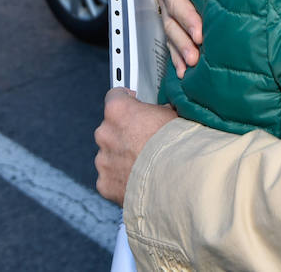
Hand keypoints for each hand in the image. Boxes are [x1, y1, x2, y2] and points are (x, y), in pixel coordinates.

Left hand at [94, 89, 177, 205]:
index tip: (135, 107)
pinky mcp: (104, 183)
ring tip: (145, 165)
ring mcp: (103, 160)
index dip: (128, 101)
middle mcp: (105, 133)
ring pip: (110, 155)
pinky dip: (122, 179)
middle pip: (111, 128)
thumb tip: (161, 111)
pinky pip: (111, 178)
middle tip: (146, 141)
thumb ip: (159, 110)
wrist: (178, 179)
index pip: (115, 96)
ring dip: (122, 157)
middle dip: (125, 133)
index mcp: (119, 110)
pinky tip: (140, 180)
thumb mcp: (173, 114)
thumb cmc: (177, 143)